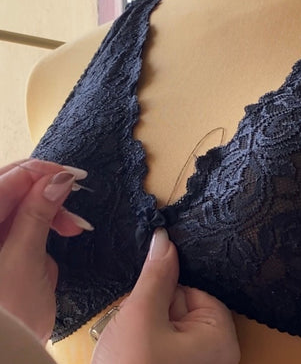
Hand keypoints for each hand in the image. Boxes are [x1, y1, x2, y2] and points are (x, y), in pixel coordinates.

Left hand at [0, 159, 91, 342]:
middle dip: (48, 191)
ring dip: (52, 210)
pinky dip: (47, 224)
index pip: (10, 178)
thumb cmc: (7, 314)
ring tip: (74, 228)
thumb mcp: (24, 260)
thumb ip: (38, 214)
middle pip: (14, 187)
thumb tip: (60, 178)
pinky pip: (26, 221)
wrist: (5, 354)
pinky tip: (64, 233)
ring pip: (23, 202)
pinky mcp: (5, 246)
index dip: (44, 172)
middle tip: (75, 202)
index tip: (76, 177)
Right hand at [91, 228, 239, 363]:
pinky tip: (132, 352)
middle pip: (182, 305)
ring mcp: (197, 362)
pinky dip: (146, 341)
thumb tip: (165, 236)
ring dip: (146, 326)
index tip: (147, 304)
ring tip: (131, 344)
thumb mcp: (142, 316)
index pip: (195, 290)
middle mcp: (217, 351)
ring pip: (168, 323)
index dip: (166, 292)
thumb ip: (157, 274)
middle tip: (136, 328)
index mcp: (221, 336)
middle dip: (154, 310)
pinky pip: (164, 341)